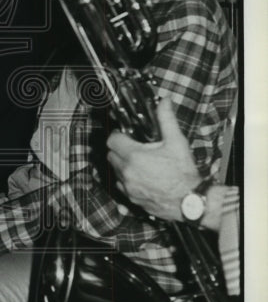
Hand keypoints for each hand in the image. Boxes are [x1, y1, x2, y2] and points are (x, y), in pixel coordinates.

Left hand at [106, 97, 199, 220]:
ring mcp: (128, 187)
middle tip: (133, 147)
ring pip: (115, 171)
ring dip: (122, 164)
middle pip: (111, 155)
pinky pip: (121, 186)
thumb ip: (166, 119)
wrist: (190, 200)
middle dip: (119, 149)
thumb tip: (164, 101)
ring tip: (139, 162)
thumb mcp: (177, 142)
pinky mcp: (131, 199)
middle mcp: (127, 172)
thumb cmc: (183, 172)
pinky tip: (140, 176)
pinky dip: (126, 179)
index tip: (125, 134)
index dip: (118, 135)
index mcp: (134, 156)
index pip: (112, 140)